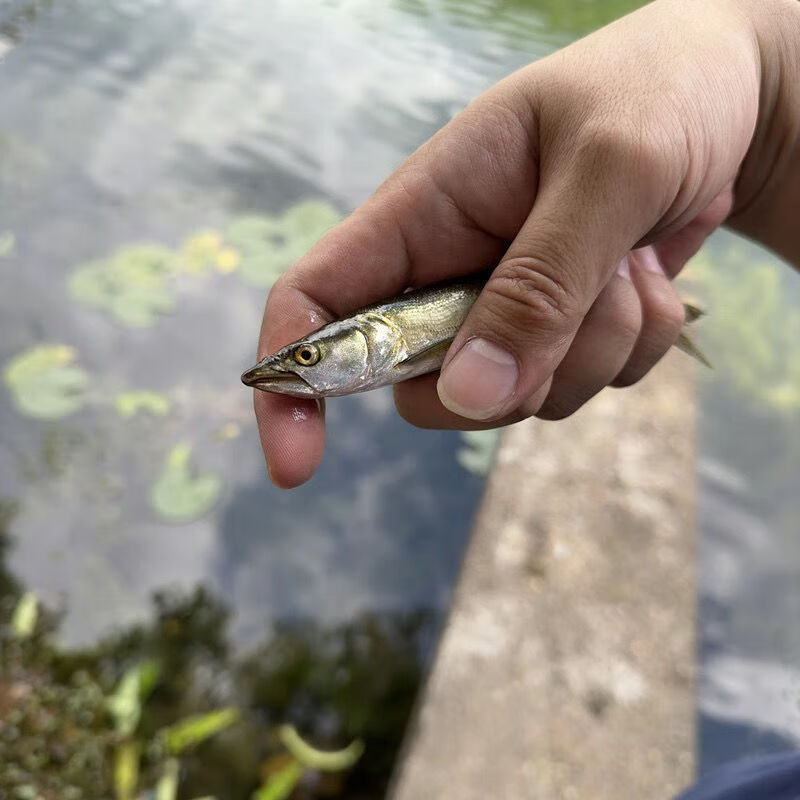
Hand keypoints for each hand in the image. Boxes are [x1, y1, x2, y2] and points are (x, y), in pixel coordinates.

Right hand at [254, 0, 799, 487]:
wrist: (730, 104)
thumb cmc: (655, 95)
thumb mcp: (607, 169)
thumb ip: (538, 284)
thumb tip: (467, 398)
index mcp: (423, 214)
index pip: (317, 302)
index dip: (290, 382)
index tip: (295, 463)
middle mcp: (450, 273)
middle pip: (427, 387)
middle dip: (510, 374)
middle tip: (584, 294)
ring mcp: (505, 312)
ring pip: (516, 398)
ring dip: (594, 347)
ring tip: (635, 259)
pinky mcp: (559, 335)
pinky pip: (581, 388)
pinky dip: (633, 347)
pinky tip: (653, 276)